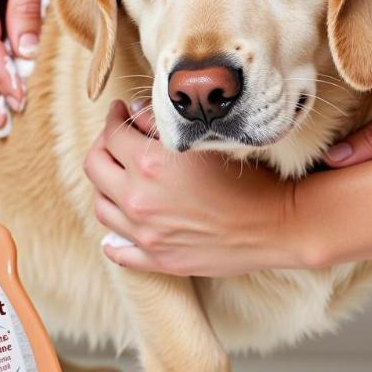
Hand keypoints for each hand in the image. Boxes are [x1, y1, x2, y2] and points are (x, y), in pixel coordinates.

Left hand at [83, 101, 301, 275]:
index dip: (114, 118)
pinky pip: (118, 251)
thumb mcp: (206, 141)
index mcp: (150, 165)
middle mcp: (139, 199)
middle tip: (114, 140)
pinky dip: (112, 240)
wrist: (276, 226)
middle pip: (94, 168)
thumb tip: (133, 113)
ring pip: (101, 207)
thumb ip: (162, 125)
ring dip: (104, 188)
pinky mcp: (157, 259)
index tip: (120, 112)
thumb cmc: (249, 180)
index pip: (112, 134)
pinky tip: (117, 231)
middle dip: (101, 147)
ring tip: (117, 179)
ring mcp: (145, 234)